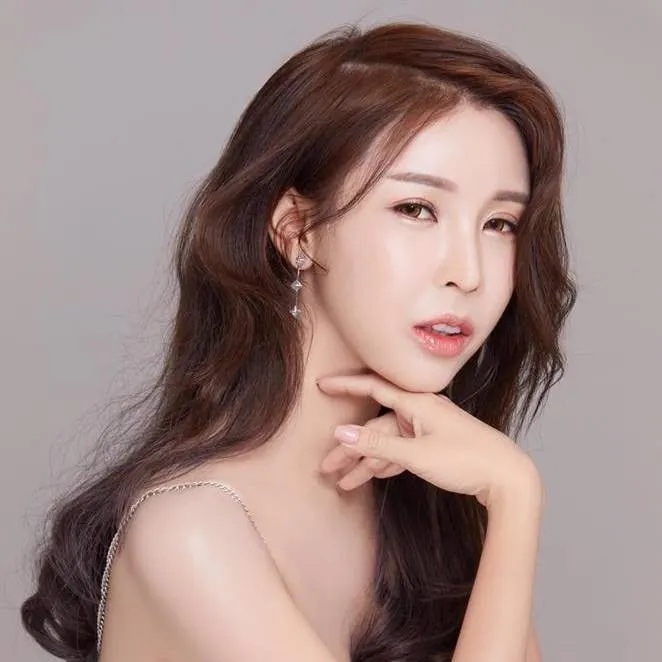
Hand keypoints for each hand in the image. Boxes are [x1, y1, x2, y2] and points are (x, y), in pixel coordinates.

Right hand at [317, 372, 541, 509]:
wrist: (508, 478)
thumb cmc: (466, 460)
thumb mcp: (417, 454)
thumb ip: (377, 445)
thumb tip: (342, 433)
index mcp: (417, 403)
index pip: (373, 387)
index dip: (346, 386)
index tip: (322, 385)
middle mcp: (419, 411)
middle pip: (375, 425)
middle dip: (350, 447)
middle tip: (325, 465)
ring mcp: (426, 429)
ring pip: (386, 442)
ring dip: (364, 462)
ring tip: (342, 481)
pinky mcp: (432, 446)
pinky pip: (400, 451)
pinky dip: (384, 464)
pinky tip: (366, 477)